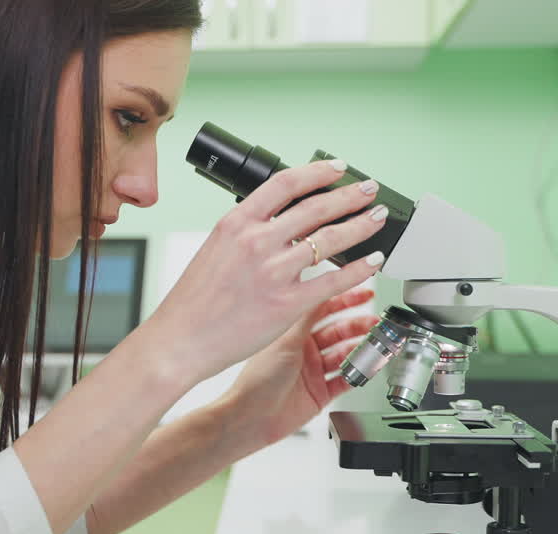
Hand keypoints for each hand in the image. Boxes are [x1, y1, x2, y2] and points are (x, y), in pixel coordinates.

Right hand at [137, 159, 388, 388]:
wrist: (180, 340)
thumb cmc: (193, 302)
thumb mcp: (215, 249)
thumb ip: (247, 233)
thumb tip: (281, 224)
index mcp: (236, 223)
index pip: (285, 183)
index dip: (318, 172)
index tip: (337, 168)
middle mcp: (256, 242)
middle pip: (316, 207)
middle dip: (350, 195)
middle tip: (368, 190)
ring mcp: (273, 272)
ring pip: (331, 239)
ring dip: (361, 225)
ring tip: (376, 218)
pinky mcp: (287, 303)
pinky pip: (334, 280)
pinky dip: (360, 268)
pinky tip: (373, 261)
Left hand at [220, 286, 378, 450]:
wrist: (252, 418)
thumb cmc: (257, 380)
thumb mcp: (285, 341)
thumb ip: (306, 317)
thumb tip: (320, 289)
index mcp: (293, 334)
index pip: (324, 310)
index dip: (345, 300)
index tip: (364, 293)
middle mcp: (304, 350)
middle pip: (339, 332)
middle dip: (359, 326)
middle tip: (377, 322)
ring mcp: (313, 371)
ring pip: (345, 356)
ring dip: (362, 350)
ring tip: (377, 346)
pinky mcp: (320, 393)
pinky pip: (346, 381)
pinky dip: (359, 375)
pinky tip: (369, 369)